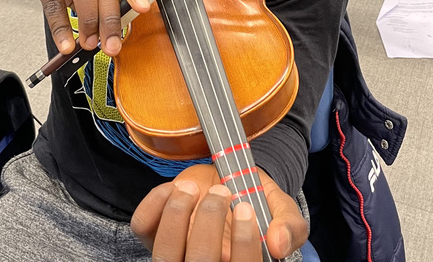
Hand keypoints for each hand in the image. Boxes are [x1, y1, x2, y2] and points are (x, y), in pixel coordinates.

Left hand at [132, 164, 306, 260]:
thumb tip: (278, 243)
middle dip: (209, 222)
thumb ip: (289, 226)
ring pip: (165, 253)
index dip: (244, 243)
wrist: (232, 179)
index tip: (246, 208)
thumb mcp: (282, 211)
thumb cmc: (257, 202)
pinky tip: (173, 188)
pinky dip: (154, 204)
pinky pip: (143, 227)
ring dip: (177, 215)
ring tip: (193, 188)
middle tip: (222, 192)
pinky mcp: (155, 232)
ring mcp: (176, 252)